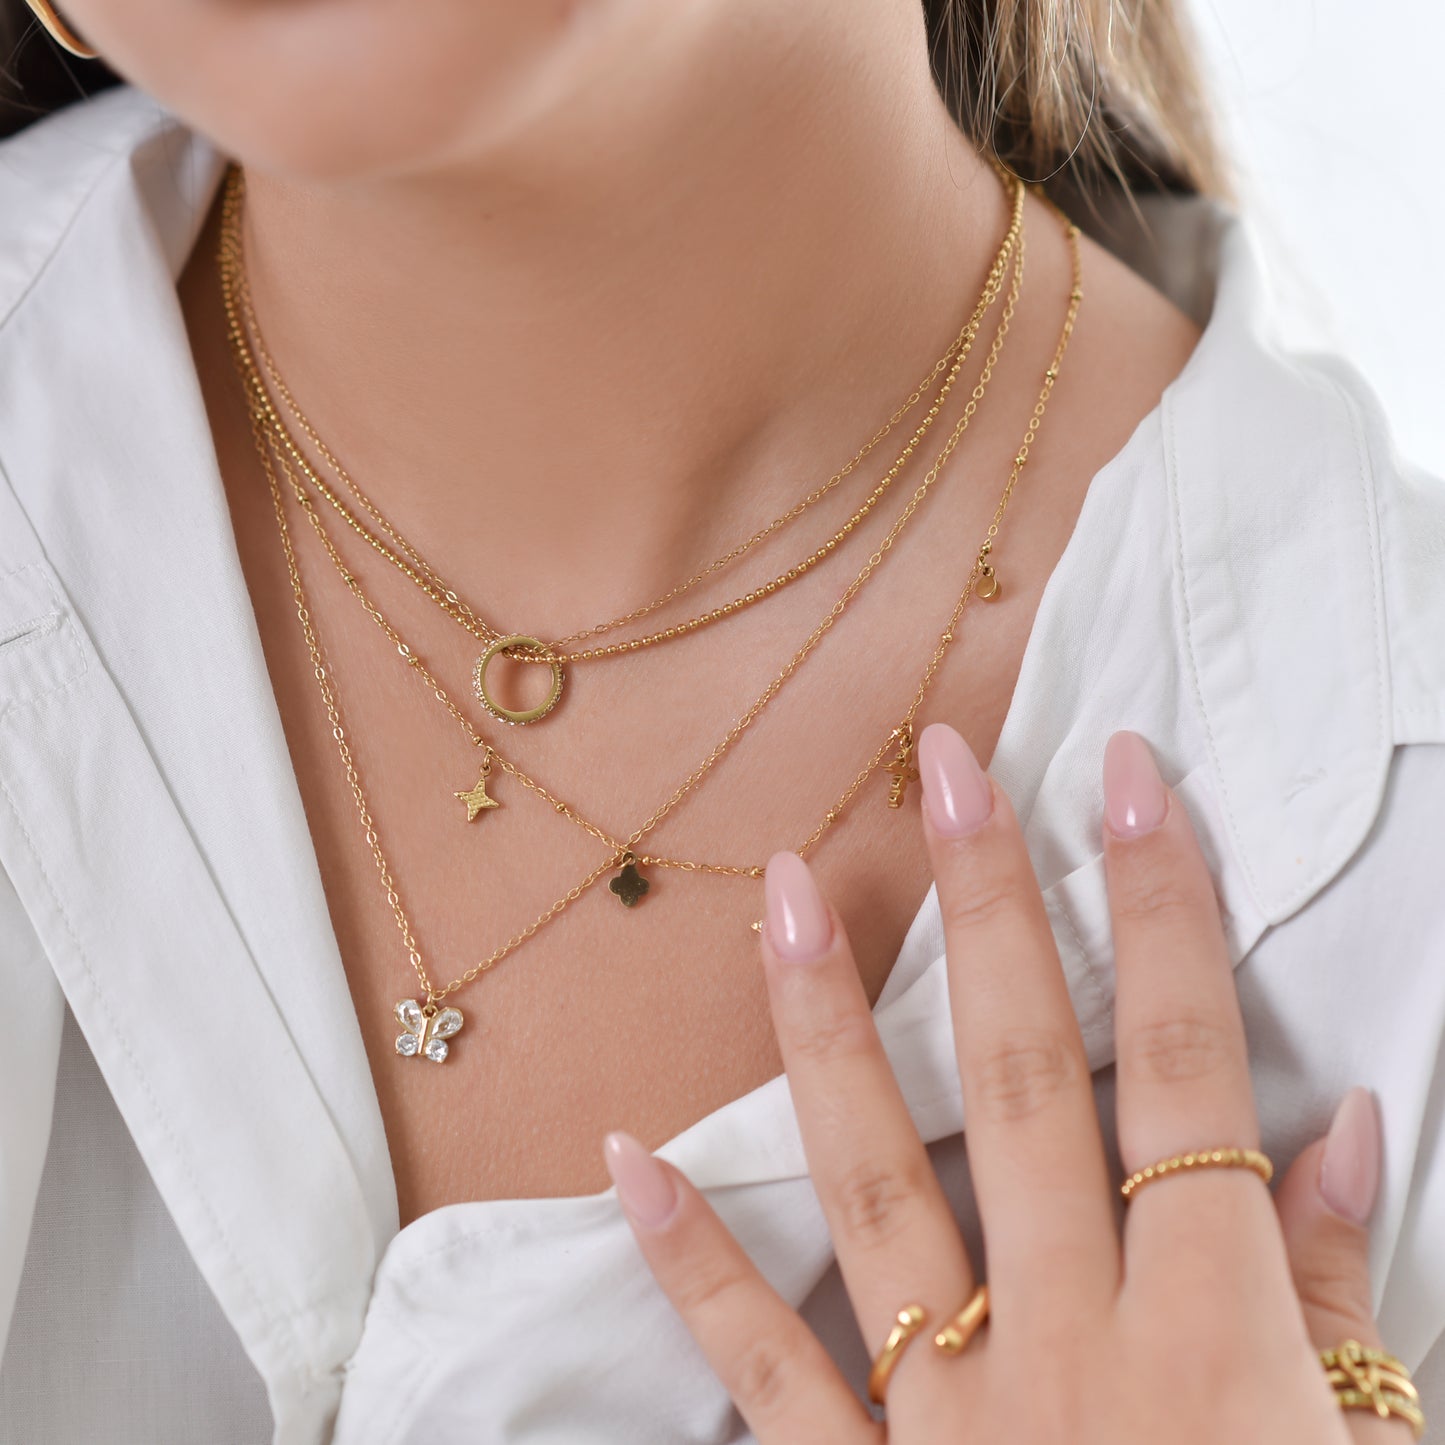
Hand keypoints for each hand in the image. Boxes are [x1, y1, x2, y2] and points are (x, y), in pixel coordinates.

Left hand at [601, 726, 1406, 1442]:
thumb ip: (1349, 1297)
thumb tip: (1336, 1123)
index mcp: (1215, 1331)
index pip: (1187, 1065)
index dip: (1163, 908)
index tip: (1121, 773)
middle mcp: (1070, 1343)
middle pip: (1025, 1082)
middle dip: (991, 912)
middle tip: (941, 765)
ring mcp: (951, 1417)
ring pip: (875, 1184)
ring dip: (828, 1029)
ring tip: (777, 892)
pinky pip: (763, 1374)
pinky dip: (690, 1267)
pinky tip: (621, 1158)